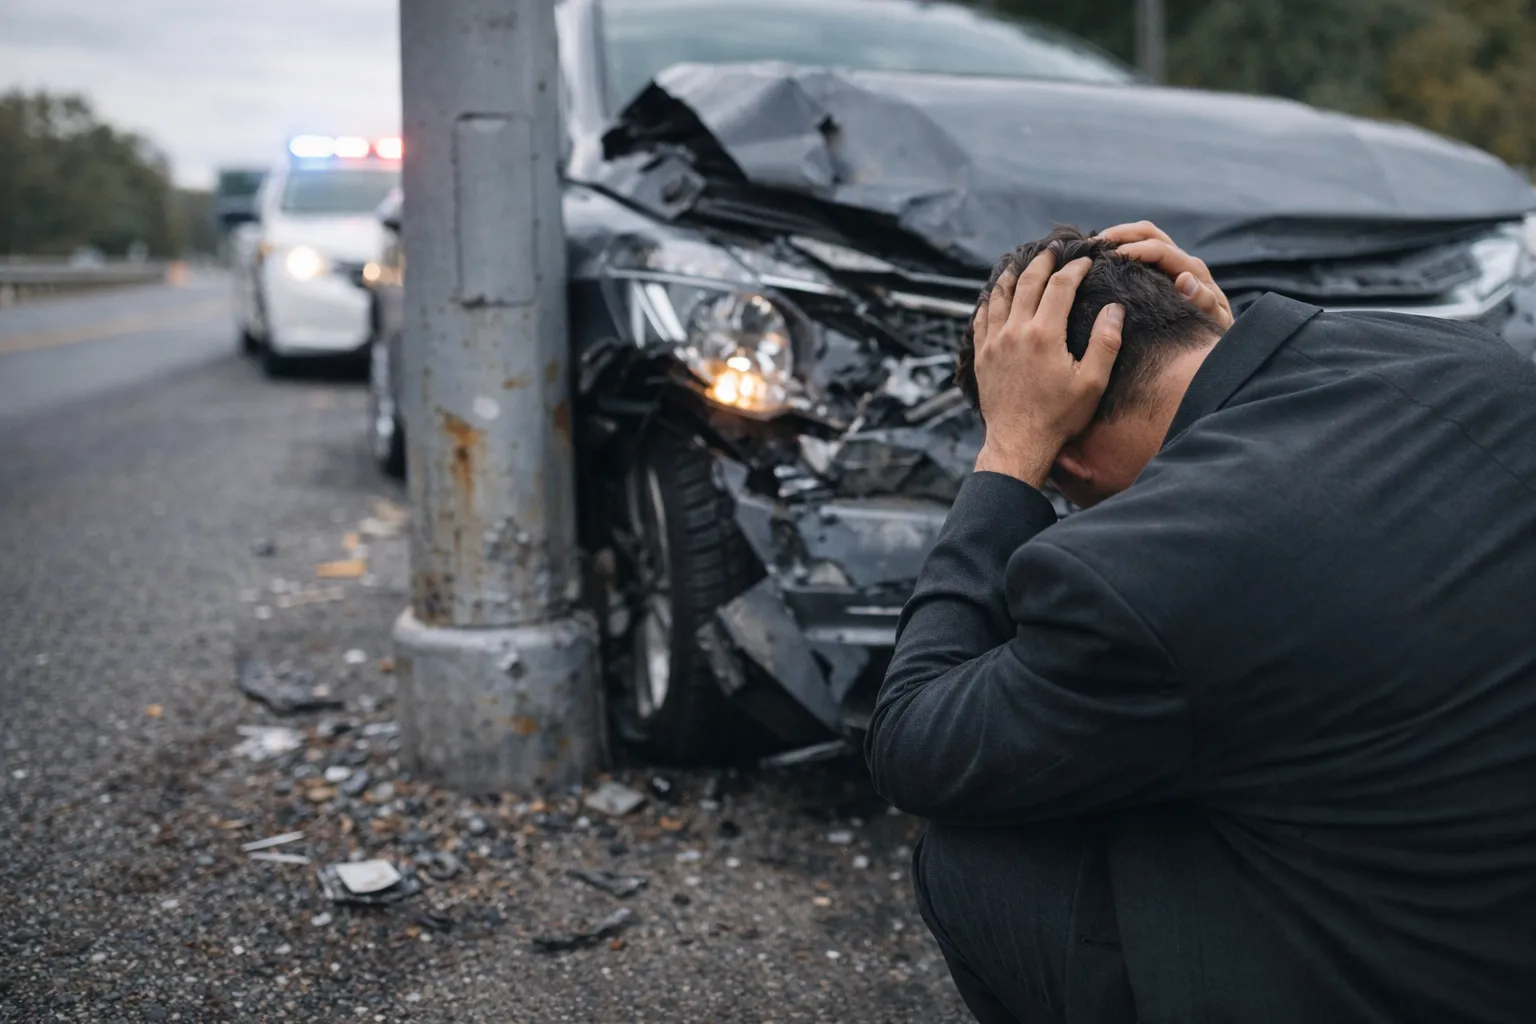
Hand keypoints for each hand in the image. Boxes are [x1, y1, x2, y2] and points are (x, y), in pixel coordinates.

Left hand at [971, 252, 1121, 486]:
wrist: (1018, 442)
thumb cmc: (1059, 416)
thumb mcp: (1092, 382)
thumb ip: (1105, 342)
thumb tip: (1114, 308)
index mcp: (1045, 334)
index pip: (1060, 286)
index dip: (1074, 269)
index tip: (1085, 260)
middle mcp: (1015, 331)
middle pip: (1027, 282)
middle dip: (1042, 262)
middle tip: (1052, 250)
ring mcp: (994, 343)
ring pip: (999, 296)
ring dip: (1010, 276)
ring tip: (1019, 264)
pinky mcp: (982, 357)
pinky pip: (981, 319)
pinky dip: (988, 302)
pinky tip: (991, 297)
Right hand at [1096, 221, 1234, 328]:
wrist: (1214, 341)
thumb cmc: (1212, 333)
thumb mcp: (1213, 321)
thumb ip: (1204, 301)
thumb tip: (1184, 279)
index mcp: (1192, 270)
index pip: (1160, 249)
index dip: (1135, 249)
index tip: (1110, 257)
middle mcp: (1181, 261)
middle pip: (1149, 233)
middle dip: (1121, 233)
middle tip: (1094, 244)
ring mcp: (1171, 264)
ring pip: (1143, 237)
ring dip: (1118, 237)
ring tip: (1093, 248)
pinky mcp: (1162, 271)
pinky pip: (1140, 251)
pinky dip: (1120, 247)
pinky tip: (1101, 259)